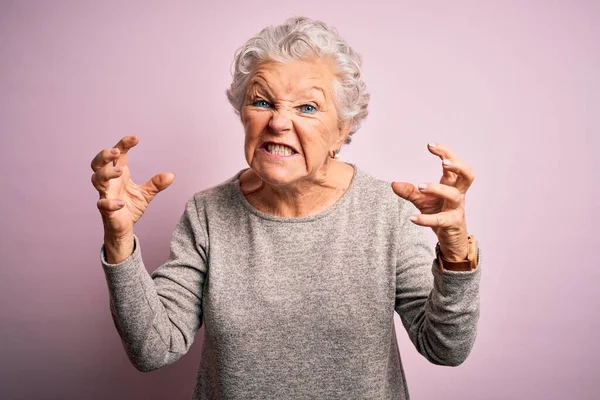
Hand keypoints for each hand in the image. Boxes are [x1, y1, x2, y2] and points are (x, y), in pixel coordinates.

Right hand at [90, 135, 174, 239]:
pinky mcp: (105, 210)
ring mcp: (106, 195)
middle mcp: (109, 182)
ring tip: (120, 171)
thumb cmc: (129, 206)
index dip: (124, 144)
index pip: (117, 155)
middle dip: (104, 155)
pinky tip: (121, 203)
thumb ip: (156, 184)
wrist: (124, 228)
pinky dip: (111, 203)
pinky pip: (103, 204)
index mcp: (119, 174)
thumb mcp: (146, 194)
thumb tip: (171, 175)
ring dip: (106, 173)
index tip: (136, 138)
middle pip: (98, 163)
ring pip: (96, 179)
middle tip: (116, 151)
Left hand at [391, 143, 474, 260]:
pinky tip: (412, 218)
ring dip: (437, 188)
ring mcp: (456, 209)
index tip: (430, 145)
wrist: (450, 239)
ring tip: (420, 186)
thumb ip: (410, 191)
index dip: (445, 153)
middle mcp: (458, 194)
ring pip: (454, 195)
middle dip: (458, 166)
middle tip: (443, 163)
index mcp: (452, 185)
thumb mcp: (422, 201)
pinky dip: (426, 219)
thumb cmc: (439, 214)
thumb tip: (393, 184)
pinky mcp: (452, 224)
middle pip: (467, 175)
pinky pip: (441, 219)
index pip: (453, 165)